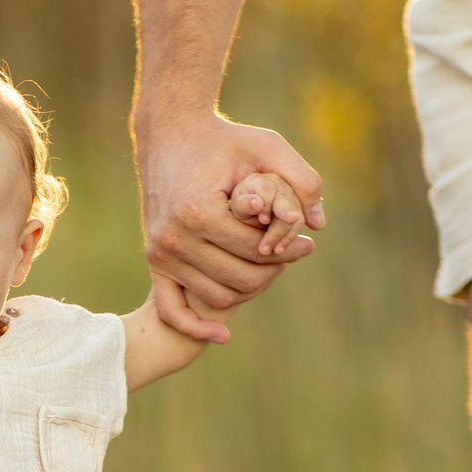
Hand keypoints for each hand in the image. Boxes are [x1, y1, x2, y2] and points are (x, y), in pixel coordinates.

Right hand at [136, 110, 322, 341]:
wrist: (171, 136)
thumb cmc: (223, 141)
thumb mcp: (267, 146)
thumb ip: (302, 179)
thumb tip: (318, 225)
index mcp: (198, 213)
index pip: (256, 251)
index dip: (289, 249)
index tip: (308, 241)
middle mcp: (174, 238)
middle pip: (240, 280)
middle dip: (273, 270)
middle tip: (293, 254)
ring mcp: (160, 253)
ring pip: (218, 297)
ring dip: (250, 288)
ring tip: (269, 265)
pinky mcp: (154, 261)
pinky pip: (173, 309)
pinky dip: (197, 327)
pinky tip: (223, 335)